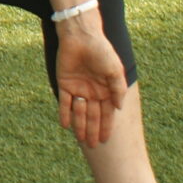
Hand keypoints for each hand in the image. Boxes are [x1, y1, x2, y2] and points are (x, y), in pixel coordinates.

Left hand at [53, 23, 130, 146]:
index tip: (106, 140)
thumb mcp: (114, 70)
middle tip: (94, 146)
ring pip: (79, 112)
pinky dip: (65, 114)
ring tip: (82, 140)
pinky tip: (66, 126)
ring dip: (80, 126)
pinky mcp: (64, 84)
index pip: (106, 113)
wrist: (81, 36)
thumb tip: (118, 108)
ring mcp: (78, 89)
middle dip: (93, 130)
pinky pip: (64, 103)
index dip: (106, 126)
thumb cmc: (102, 51)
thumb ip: (118, 89)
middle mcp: (92, 92)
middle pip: (92, 116)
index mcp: (106, 90)